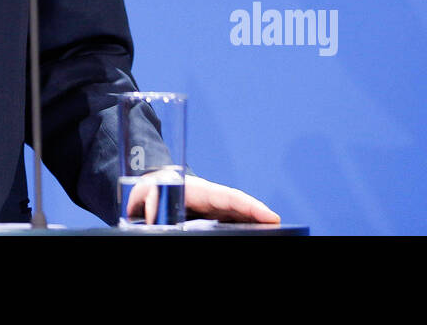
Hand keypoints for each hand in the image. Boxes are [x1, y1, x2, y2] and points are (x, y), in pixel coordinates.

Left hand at [125, 170, 279, 224]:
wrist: (150, 191)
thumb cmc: (151, 189)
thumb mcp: (147, 192)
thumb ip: (150, 201)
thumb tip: (153, 217)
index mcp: (200, 190)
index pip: (229, 197)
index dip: (251, 207)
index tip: (271, 217)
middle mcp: (212, 201)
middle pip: (241, 208)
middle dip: (260, 218)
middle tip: (279, 228)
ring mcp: (215, 212)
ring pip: (239, 218)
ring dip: (254, 225)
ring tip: (271, 235)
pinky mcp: (213, 221)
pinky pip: (232, 225)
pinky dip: (243, 229)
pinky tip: (254, 236)